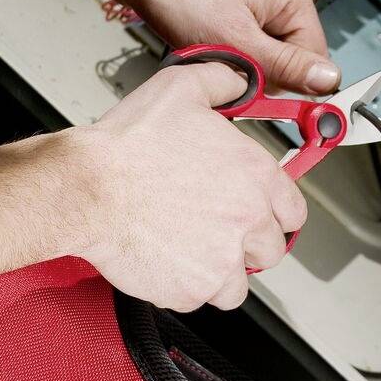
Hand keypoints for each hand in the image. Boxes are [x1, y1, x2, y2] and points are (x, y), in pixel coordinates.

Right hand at [66, 62, 307, 311]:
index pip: (294, 213)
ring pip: (236, 284)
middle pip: (270, 251)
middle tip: (214, 230)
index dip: (274, 213)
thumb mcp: (180, 88)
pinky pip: (197, 299)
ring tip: (187, 248)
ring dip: (218, 271)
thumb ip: (221, 81)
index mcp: (257, 177)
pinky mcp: (191, 290)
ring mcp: (221, 262)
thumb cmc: (128, 145)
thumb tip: (239, 80)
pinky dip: (183, 286)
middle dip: (246, 244)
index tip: (257, 214)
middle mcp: (248, 223)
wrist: (87, 189)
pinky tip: (163, 258)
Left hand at [106, 0, 339, 96]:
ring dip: (240, 55)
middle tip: (224, 62)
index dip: (286, 80)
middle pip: (288, 49)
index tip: (259, 93)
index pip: (313, 56)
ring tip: (209, 45)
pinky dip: (227, 40)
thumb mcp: (236, 42)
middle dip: (259, 65)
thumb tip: (329, 80)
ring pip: (264, 41)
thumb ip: (285, 65)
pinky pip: (245, 27)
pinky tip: (204, 34)